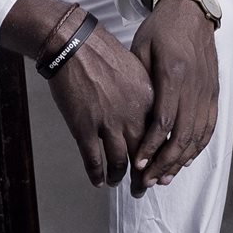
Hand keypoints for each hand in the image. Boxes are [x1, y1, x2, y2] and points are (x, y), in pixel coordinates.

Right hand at [48, 25, 153, 187]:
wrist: (73, 44)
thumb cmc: (102, 50)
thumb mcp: (135, 69)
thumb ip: (144, 94)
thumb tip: (147, 111)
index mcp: (147, 102)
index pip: (160, 139)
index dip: (158, 157)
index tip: (157, 166)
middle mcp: (131, 117)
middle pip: (143, 156)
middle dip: (144, 177)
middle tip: (141, 187)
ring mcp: (107, 124)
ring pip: (119, 163)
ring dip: (119, 178)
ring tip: (118, 183)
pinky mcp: (84, 128)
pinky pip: (93, 160)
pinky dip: (96, 174)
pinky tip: (97, 180)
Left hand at [130, 0, 218, 194]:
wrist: (190, 11)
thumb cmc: (159, 29)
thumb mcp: (141, 47)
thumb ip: (139, 80)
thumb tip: (130, 115)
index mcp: (174, 73)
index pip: (164, 121)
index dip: (151, 146)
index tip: (137, 164)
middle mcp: (195, 86)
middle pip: (183, 135)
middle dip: (165, 162)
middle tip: (148, 181)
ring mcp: (208, 90)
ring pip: (198, 135)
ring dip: (182, 160)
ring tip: (164, 178)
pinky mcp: (214, 92)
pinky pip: (209, 126)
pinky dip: (198, 147)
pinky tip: (185, 159)